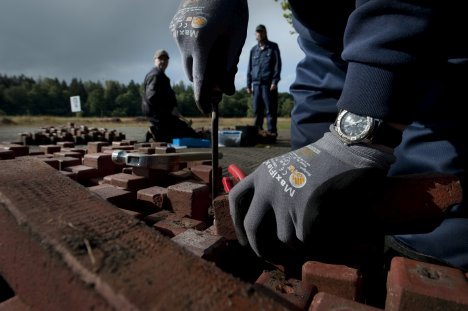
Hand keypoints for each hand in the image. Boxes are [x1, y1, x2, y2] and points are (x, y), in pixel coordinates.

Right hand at [170, 0, 247, 113]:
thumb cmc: (231, 7)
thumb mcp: (237, 36)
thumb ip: (229, 63)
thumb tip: (224, 89)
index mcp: (201, 42)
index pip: (199, 78)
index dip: (202, 96)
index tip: (205, 109)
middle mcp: (184, 38)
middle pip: (191, 72)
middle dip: (203, 79)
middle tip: (219, 80)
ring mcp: (176, 31)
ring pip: (186, 59)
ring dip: (198, 62)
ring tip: (215, 48)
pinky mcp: (174, 25)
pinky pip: (183, 46)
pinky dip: (193, 48)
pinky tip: (206, 34)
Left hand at [228, 129, 395, 257]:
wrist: (343, 153)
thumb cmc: (318, 160)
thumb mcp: (285, 166)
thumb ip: (269, 186)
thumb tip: (262, 216)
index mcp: (262, 174)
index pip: (236, 198)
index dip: (236, 220)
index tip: (242, 235)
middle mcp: (268, 188)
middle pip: (252, 226)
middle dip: (257, 246)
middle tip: (263, 254)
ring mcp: (285, 201)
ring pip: (283, 237)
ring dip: (295, 242)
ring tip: (307, 233)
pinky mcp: (304, 212)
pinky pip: (304, 237)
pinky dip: (312, 238)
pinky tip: (321, 227)